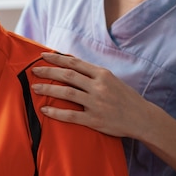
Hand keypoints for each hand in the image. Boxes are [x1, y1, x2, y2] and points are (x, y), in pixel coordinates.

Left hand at [31, 52, 149, 138]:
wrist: (142, 118)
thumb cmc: (125, 98)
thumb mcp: (112, 80)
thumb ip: (93, 74)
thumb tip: (71, 66)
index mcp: (102, 74)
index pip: (74, 62)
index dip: (57, 58)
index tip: (42, 56)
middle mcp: (98, 86)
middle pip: (67, 75)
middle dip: (48, 71)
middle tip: (33, 71)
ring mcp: (96, 103)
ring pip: (66, 93)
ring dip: (48, 89)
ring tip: (34, 88)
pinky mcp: (95, 119)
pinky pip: (71, 115)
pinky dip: (56, 112)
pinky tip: (44, 110)